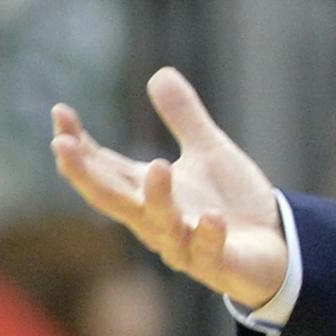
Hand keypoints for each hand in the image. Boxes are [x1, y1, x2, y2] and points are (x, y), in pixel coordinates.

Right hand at [50, 68, 288, 307]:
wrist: (276, 247)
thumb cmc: (230, 203)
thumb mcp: (209, 151)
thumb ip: (184, 117)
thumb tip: (159, 72)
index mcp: (147, 194)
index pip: (103, 168)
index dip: (78, 146)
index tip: (59, 113)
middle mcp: (156, 221)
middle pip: (112, 198)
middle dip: (86, 174)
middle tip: (63, 144)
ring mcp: (184, 245)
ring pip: (162, 224)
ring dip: (157, 198)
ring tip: (158, 165)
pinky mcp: (218, 262)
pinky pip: (208, 251)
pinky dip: (207, 234)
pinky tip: (211, 217)